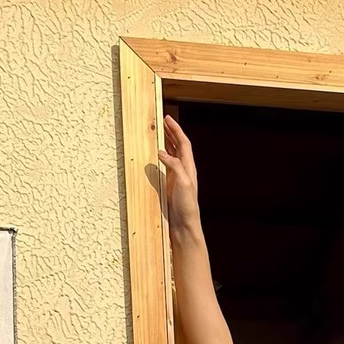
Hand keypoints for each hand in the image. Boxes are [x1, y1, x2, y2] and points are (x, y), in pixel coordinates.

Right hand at [158, 114, 201, 235]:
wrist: (183, 225)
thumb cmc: (187, 206)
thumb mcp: (183, 183)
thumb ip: (174, 165)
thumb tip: (161, 152)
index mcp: (189, 167)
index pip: (183, 143)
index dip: (176, 130)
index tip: (168, 118)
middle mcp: (184, 170)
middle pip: (177, 146)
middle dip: (171, 132)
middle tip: (163, 121)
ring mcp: (176, 177)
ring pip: (171, 154)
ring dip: (166, 142)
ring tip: (159, 132)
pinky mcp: (169, 184)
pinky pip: (165, 164)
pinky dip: (160, 155)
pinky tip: (155, 154)